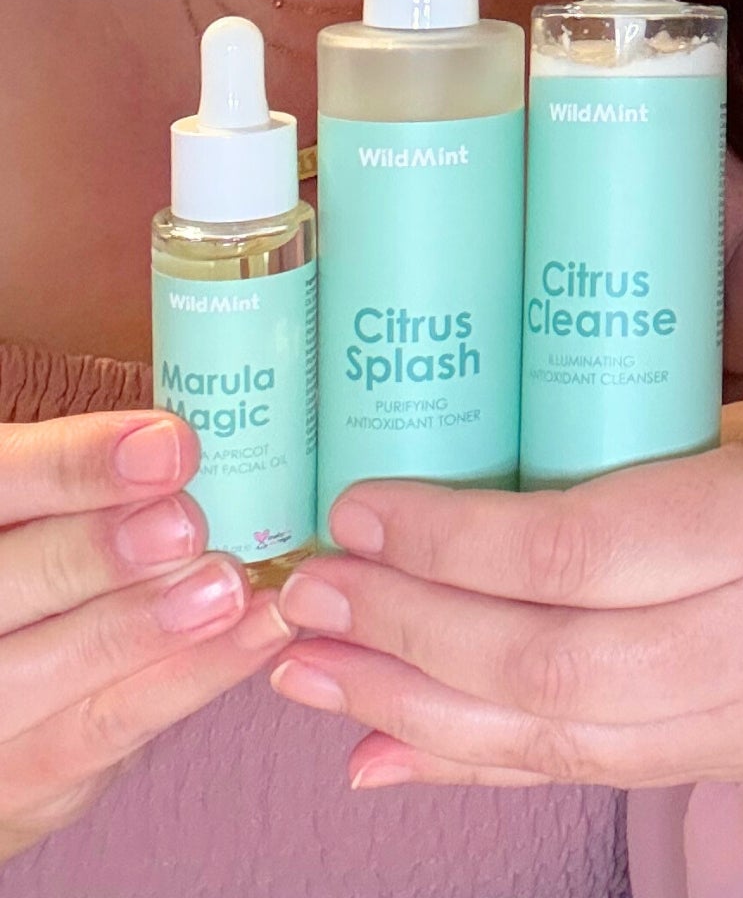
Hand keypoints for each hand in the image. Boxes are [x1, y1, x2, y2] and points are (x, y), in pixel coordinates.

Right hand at [0, 410, 292, 862]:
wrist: (8, 699)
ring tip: (229, 586)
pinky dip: (188, 679)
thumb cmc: (48, 561)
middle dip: (96, 556)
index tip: (166, 445)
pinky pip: (102, 730)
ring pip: (51, 670)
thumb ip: (98, 468)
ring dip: (146, 629)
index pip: (1, 485)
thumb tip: (194, 424)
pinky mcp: (21, 777)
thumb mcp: (54, 505)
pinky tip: (257, 633)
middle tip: (186, 525)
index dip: (73, 467)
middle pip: (5, 586)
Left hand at [265, 387, 742, 791]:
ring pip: (557, 737)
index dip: (453, 540)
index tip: (362, 507)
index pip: (582, 550)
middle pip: (550, 660)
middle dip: (408, 633)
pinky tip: (389, 748)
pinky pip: (589, 774)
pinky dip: (478, 763)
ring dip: (415, 710)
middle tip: (313, 594)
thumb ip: (633, 451)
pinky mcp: (741, 764)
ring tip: (315, 673)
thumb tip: (460, 490)